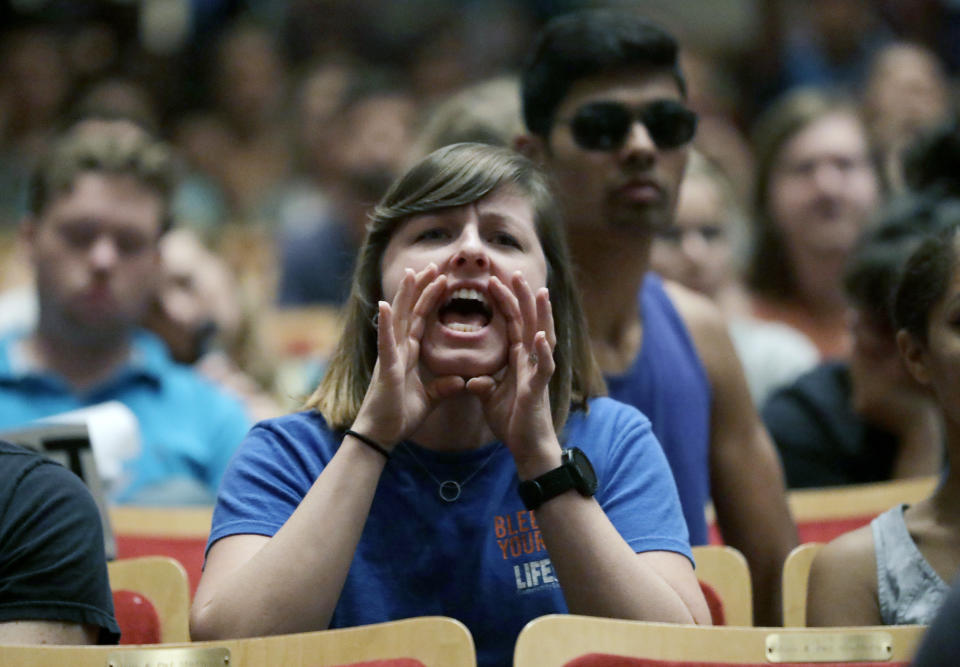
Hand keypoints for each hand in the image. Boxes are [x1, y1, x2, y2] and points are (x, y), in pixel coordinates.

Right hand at [351, 264, 464, 447]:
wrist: (381, 436)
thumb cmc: (400, 416)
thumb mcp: (430, 399)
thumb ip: (443, 387)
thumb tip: (461, 381)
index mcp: (408, 354)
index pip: (422, 319)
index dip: (431, 298)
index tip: (443, 278)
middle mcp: (397, 349)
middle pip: (411, 311)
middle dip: (422, 287)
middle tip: (434, 264)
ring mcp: (389, 355)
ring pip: (399, 318)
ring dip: (406, 295)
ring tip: (413, 272)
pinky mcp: (385, 367)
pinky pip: (386, 341)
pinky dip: (386, 323)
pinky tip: (386, 304)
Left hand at [466, 272, 558, 469]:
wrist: (527, 449)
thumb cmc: (513, 423)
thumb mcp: (491, 399)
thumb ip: (484, 384)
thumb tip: (473, 379)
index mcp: (518, 360)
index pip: (513, 323)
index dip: (505, 302)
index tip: (494, 280)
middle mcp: (531, 361)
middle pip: (529, 321)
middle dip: (523, 297)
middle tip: (515, 272)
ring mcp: (537, 374)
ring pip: (543, 337)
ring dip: (542, 315)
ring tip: (540, 291)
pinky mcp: (538, 390)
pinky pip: (543, 368)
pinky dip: (541, 352)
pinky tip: (538, 336)